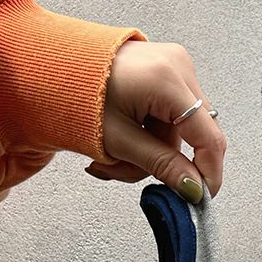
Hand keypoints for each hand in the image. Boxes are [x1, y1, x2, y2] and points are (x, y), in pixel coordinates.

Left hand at [88, 40, 226, 202]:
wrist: (53, 64)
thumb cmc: (75, 94)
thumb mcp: (118, 140)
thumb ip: (162, 165)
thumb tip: (194, 189)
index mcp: (167, 80)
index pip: (209, 138)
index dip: (208, 173)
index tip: (199, 198)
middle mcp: (178, 65)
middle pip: (195, 134)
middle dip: (166, 161)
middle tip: (126, 170)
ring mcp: (174, 63)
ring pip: (181, 128)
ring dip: (152, 150)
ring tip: (113, 153)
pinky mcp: (167, 68)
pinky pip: (171, 113)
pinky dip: (150, 133)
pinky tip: (125, 134)